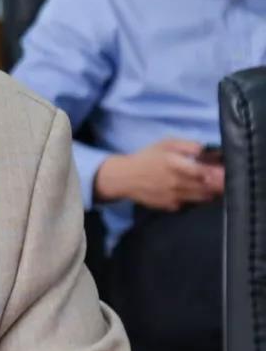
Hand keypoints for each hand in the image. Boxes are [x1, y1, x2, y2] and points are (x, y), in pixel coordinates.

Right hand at [93, 139, 223, 210]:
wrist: (125, 178)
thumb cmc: (147, 158)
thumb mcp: (166, 143)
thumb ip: (188, 145)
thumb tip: (207, 150)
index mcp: (175, 164)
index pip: (204, 173)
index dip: (218, 174)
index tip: (226, 172)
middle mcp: (176, 183)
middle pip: (206, 187)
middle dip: (219, 184)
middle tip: (225, 180)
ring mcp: (173, 197)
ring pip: (201, 197)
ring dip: (211, 193)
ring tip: (214, 186)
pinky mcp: (170, 206)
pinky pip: (189, 204)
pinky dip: (196, 199)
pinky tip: (195, 192)